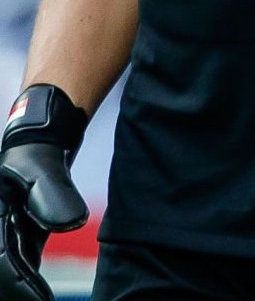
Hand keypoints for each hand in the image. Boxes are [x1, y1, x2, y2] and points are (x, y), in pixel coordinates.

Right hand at [0, 86, 88, 300]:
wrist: (38, 145)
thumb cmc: (34, 154)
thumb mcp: (42, 167)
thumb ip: (53, 192)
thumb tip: (71, 222)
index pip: (3, 260)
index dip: (18, 283)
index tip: (38, 299)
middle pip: (3, 271)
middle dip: (17, 290)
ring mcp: (7, 236)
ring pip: (10, 271)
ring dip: (22, 289)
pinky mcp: (20, 239)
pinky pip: (22, 267)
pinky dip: (29, 285)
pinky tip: (41, 297)